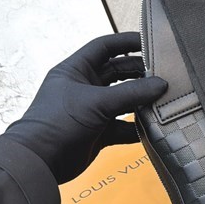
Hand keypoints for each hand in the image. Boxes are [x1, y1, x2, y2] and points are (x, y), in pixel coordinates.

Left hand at [3, 32, 166, 183]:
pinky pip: (123, 127)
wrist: (40, 161)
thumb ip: (132, 93)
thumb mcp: (97, 102)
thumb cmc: (57, 122)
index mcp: (76, 70)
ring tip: (162, 100)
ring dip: (141, 101)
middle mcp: (84, 87)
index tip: (150, 42)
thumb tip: (160, 85)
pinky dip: (137, 128)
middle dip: (140, 73)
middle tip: (163, 75)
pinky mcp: (98, 133)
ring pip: (123, 101)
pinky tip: (152, 128)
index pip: (104, 47)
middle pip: (118, 73)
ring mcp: (92, 111)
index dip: (126, 42)